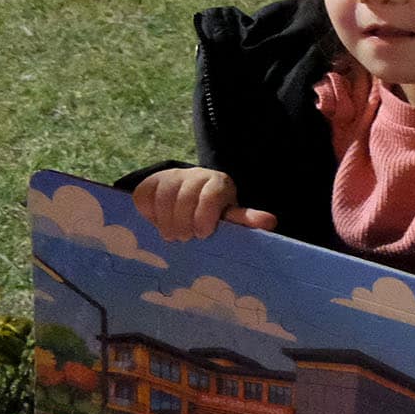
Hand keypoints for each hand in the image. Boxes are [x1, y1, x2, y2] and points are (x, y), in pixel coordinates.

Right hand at [131, 167, 276, 241]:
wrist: (188, 196)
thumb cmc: (213, 212)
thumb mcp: (229, 215)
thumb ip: (245, 219)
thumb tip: (270, 222)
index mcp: (219, 183)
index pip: (211, 195)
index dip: (205, 216)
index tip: (202, 234)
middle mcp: (195, 175)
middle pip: (184, 197)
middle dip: (183, 222)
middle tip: (185, 238)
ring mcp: (171, 176)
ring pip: (163, 196)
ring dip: (166, 221)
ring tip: (171, 235)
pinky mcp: (150, 180)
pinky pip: (144, 196)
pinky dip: (149, 213)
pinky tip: (158, 223)